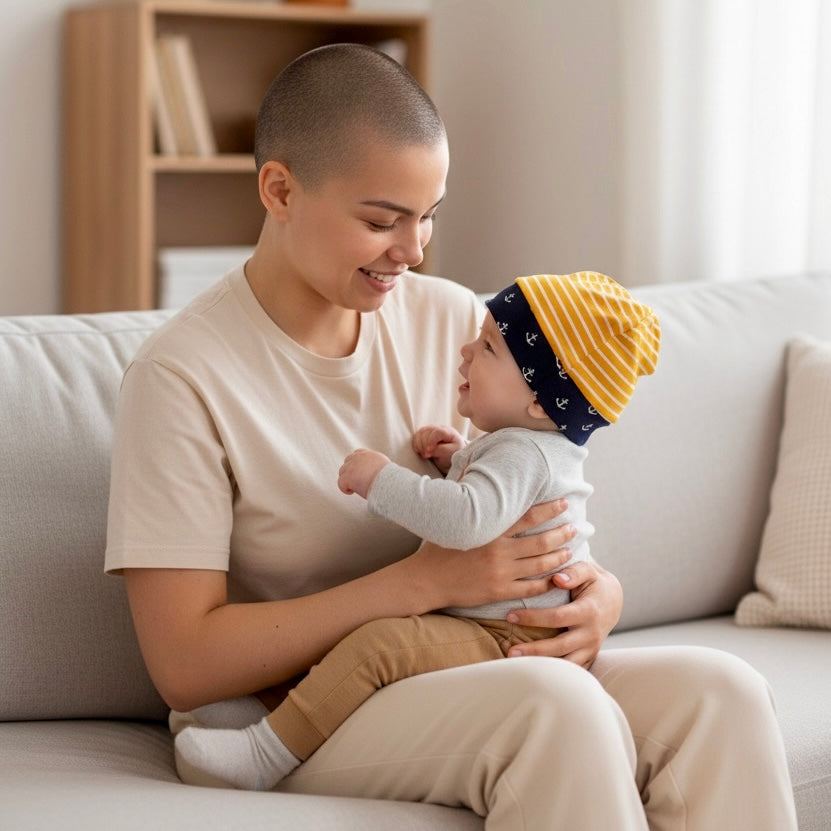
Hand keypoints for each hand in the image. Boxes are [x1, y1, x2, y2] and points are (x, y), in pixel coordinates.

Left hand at [338, 449, 390, 498]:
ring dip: (346, 479)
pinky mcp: (347, 477)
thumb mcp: (385, 467)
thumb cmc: (389, 479)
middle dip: (350, 470)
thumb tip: (378, 474)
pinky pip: (340, 483)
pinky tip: (351, 492)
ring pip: (342, 471)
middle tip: (355, 480)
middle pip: (348, 461)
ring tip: (354, 487)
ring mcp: (351, 466)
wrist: (388, 482)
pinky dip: (344, 488)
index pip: (358, 453)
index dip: (357, 463)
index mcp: (369, 455)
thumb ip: (378, 467)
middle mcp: (359, 457)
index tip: (360, 471)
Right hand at [407, 499, 576, 610]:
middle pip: (540, 541)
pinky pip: (530, 588)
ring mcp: (501, 573)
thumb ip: (464, 493)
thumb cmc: (438, 547)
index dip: (549, 509)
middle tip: (575, 528)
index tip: (564, 503)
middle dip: (561, 533)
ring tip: (570, 551)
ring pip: (539, 565)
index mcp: (491, 531)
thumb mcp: (451, 517)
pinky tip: (557, 578)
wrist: (426, 579)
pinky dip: (546, 583)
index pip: (527, 517)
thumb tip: (468, 465)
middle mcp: (499, 551)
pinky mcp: (499, 591)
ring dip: (558, 557)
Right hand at [412, 424, 464, 474]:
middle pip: (427, 431)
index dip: (431, 441)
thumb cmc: (453, 454)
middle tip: (426, 455)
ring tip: (424, 454)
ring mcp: (431, 431)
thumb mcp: (450, 453)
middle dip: (424, 444)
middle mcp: (439, 428)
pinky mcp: (425, 435)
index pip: (437, 432)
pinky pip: (416, 436)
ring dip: (419, 444)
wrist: (452, 456)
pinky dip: (416, 444)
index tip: (429, 451)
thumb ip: (440, 450)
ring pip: (420, 432)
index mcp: (449, 432)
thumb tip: (428, 450)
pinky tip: (419, 451)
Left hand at [503, 559, 622, 668]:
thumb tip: (557, 579)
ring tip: (517, 666)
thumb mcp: (588, 571)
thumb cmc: (593, 582)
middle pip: (560, 646)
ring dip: (542, 667)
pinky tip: (533, 673)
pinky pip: (571, 671)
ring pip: (566, 665)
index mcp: (589, 611)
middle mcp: (591, 634)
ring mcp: (590, 648)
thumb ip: (574, 572)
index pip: (557, 617)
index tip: (510, 615)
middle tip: (510, 651)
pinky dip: (554, 674)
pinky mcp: (588, 657)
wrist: (612, 601)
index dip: (533, 617)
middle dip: (534, 650)